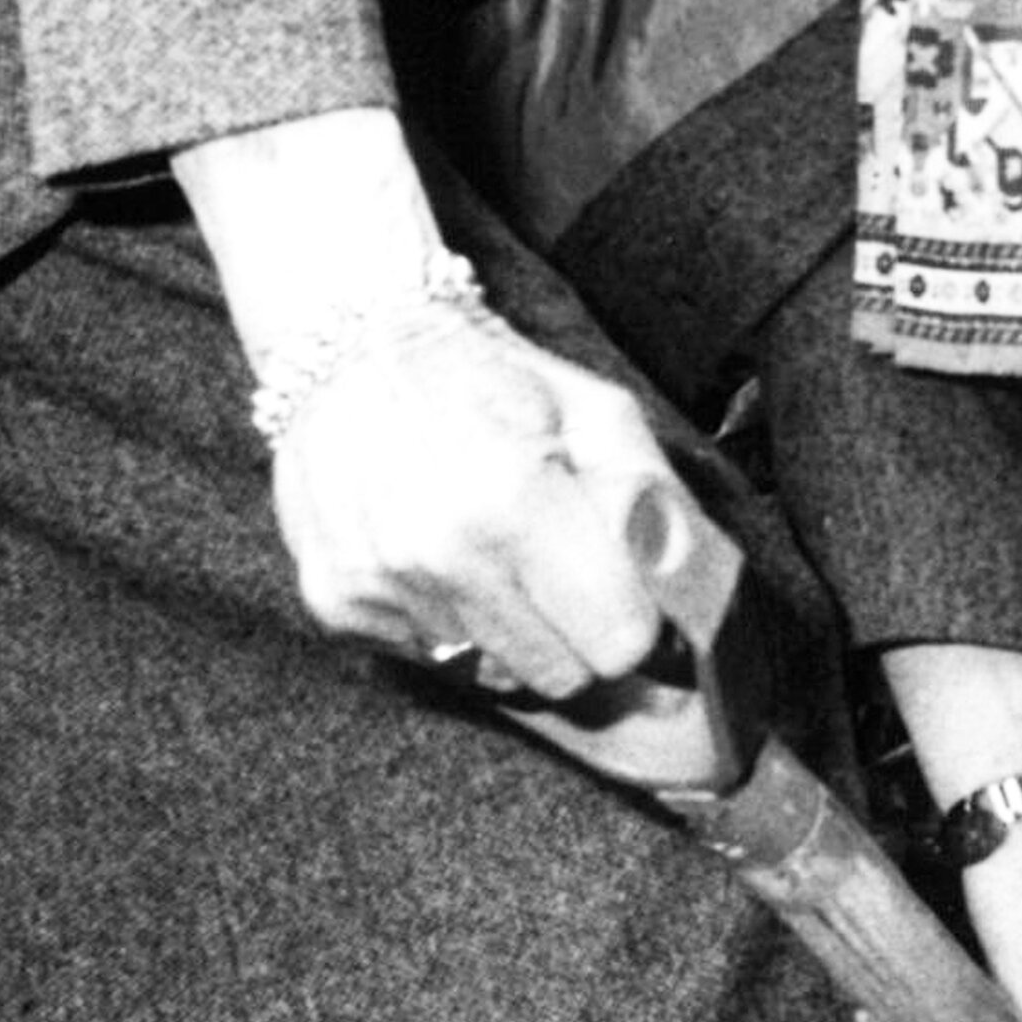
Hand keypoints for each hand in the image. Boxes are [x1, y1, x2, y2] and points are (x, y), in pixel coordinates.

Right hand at [266, 301, 678, 697]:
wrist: (349, 345)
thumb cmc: (490, 376)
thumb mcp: (598, 412)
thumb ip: (653, 503)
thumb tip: (685, 600)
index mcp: (514, 500)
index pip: (617, 643)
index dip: (631, 616)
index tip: (621, 587)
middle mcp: (437, 555)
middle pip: (561, 676)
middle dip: (573, 630)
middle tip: (557, 565)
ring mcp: (379, 586)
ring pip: (495, 675)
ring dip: (508, 627)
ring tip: (492, 550)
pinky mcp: (336, 605)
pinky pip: (430, 658)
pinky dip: (446, 618)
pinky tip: (437, 555)